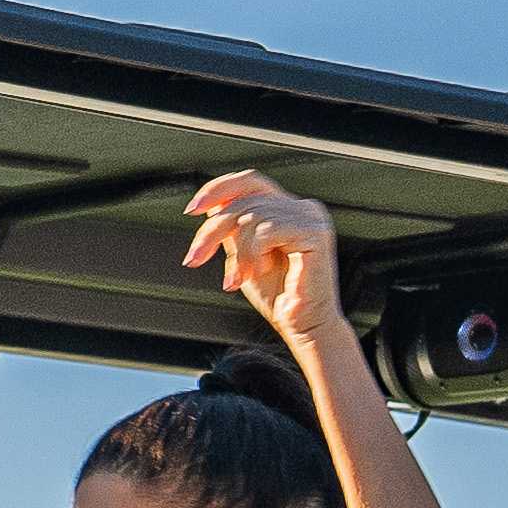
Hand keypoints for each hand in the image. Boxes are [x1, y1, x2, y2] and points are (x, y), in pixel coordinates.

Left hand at [181, 171, 348, 350]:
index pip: (250, 181)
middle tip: (194, 259)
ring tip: (239, 277)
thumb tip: (208, 205)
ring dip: (237, 252)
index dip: (219, 188)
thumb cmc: (276, 295)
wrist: (302, 325)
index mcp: (288, 209)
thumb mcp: (244, 254)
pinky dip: (253, 253)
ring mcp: (311, 218)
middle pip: (244, 201)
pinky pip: (267, 230)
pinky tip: (259, 272)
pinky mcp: (315, 233)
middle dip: (213, 231)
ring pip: (252, 216)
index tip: (192, 210)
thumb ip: (233, 228)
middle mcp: (303, 208)